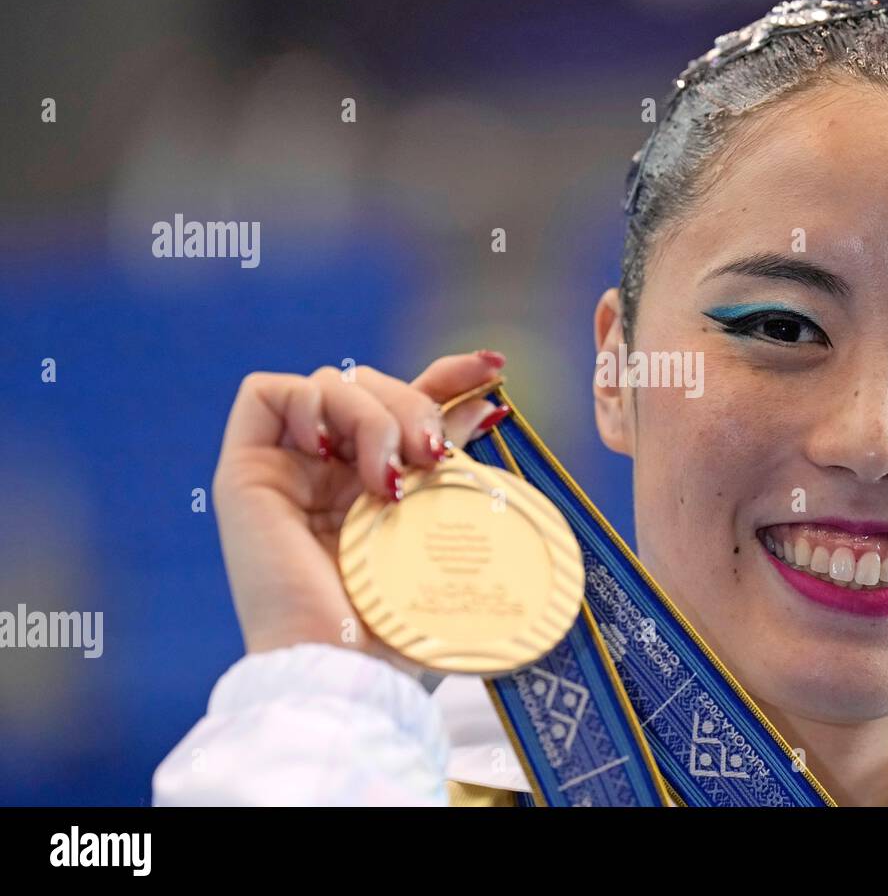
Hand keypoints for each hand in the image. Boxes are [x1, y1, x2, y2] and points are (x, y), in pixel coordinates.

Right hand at [211, 350, 510, 675]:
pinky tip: (333, 453)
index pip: (407, 405)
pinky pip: (265, 391)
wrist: (345, 669)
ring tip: (387, 477)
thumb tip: (487, 406)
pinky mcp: (244, 472)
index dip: (447, 377)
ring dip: (374, 414)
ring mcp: (286, 470)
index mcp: (373, 486)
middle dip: (414, 403)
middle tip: (434, 456)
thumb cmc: (396, 625)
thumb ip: (449, 466)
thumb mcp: (439, 529)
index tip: (492, 369)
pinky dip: (308, 403)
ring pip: (332, 382)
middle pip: (371, 384)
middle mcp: (328, 472)